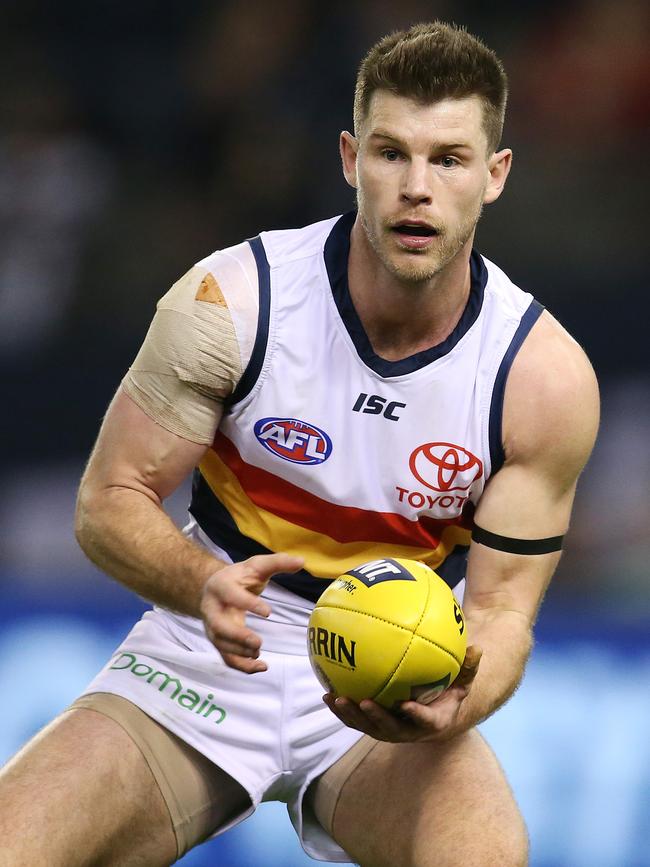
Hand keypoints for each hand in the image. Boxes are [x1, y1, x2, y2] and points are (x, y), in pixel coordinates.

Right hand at [200, 553, 302, 672]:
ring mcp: (212, 627)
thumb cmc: (240, 577)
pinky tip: (261, 666)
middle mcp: (212, 608)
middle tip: (258, 642)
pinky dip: (241, 666)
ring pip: (221, 645)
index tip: (269, 612)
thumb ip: (278, 562)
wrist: (214, 589)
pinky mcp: (219, 641)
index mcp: (221, 586)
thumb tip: (302, 561)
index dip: (248, 604)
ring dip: (240, 653)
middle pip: (218, 626)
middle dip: (237, 637)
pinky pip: (226, 657)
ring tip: (259, 652)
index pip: (231, 595)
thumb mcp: (257, 565)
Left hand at [323, 645, 482, 741]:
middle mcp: (408, 730)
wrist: (436, 716)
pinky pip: (356, 719)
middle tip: (364, 701)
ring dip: (351, 715)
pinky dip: (342, 709)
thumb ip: (468, 668)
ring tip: (336, 699)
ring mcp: (390, 730)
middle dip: (375, 718)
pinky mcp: (375, 725)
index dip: (415, 715)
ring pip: (367, 727)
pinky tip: (327, 694)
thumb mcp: (463, 683)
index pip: (424, 721)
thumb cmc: (450, 694)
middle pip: (389, 729)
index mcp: (432, 721)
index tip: (406, 704)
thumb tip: (478, 648)